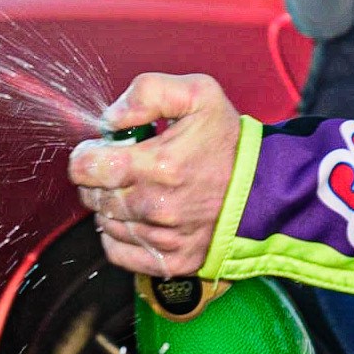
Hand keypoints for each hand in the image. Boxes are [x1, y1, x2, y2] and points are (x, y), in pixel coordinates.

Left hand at [68, 72, 239, 275]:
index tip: (98, 151)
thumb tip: (110, 119)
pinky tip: (138, 218)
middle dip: (99, 179)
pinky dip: (119, 237)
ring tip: (139, 190)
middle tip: (123, 168)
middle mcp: (157, 205)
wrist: (268, 187)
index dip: (85, 156)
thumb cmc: (231, 142)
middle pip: (93, 196)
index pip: (87, 168)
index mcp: (159, 164)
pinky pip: (120, 253)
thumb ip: (148, 92)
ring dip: (112, 207)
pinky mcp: (172, 261)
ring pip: (106, 223)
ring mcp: (164, 237)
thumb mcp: (200, 94)